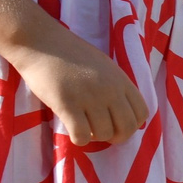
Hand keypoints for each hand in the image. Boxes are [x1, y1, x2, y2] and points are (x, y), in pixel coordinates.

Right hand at [12, 32, 150, 147]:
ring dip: (94, 136)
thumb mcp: (105, 67)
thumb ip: (117, 86)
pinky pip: (82, 136)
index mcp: (121, 80)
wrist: (40, 43)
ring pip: (104, 134)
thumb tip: (123, 113)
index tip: (116, 123)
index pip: (142, 113)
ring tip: (83, 125)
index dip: (131, 125)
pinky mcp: (67, 104)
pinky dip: (79, 139)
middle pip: (127, 128)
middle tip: (100, 131)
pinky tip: (72, 128)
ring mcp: (89, 97)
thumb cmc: (71, 55)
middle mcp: (110, 89)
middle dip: (116, 136)